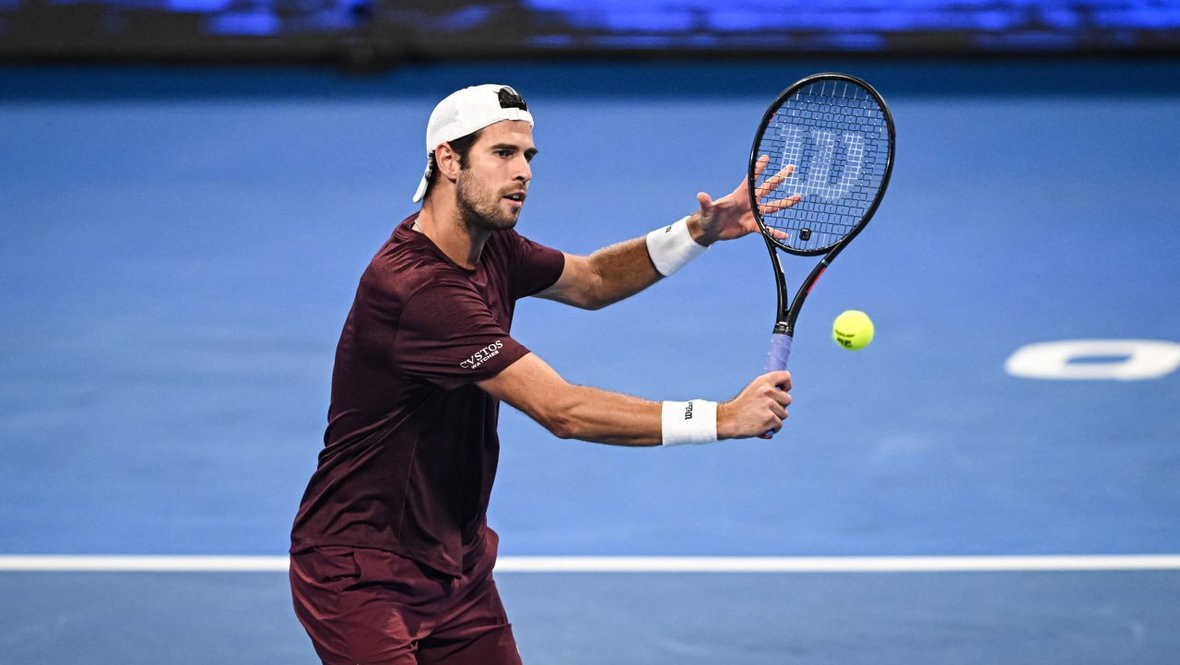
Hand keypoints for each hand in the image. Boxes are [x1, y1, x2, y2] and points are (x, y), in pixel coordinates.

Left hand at [688, 155, 802, 244]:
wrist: (711, 230)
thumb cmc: (707, 217)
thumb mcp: (707, 210)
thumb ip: (706, 202)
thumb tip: (700, 195)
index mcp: (740, 194)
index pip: (751, 179)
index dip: (758, 168)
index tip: (766, 157)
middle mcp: (749, 202)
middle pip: (768, 188)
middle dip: (779, 178)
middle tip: (790, 168)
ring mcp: (752, 213)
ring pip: (773, 206)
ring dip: (785, 202)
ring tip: (797, 197)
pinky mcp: (753, 226)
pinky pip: (767, 229)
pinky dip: (775, 232)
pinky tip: (785, 235)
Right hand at [716, 370, 791, 438]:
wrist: (728, 419)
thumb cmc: (741, 407)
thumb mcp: (753, 391)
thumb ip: (767, 389)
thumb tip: (785, 392)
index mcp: (763, 381)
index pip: (785, 376)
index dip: (787, 385)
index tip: (783, 391)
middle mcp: (767, 391)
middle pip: (788, 399)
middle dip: (780, 406)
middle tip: (767, 410)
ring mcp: (769, 405)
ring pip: (784, 414)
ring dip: (775, 418)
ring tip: (761, 418)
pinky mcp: (770, 418)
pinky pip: (779, 425)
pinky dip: (773, 428)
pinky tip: (762, 427)